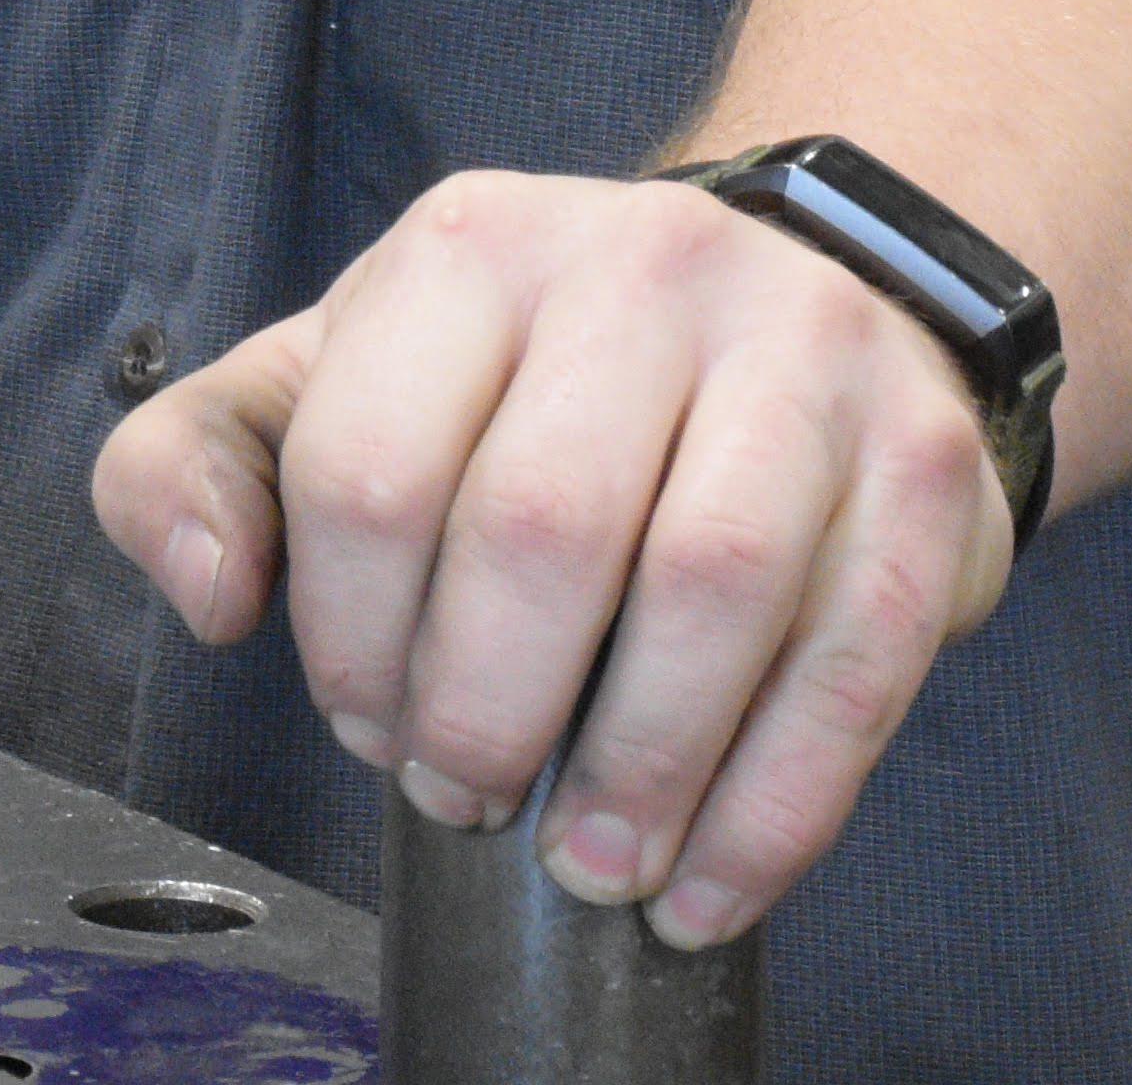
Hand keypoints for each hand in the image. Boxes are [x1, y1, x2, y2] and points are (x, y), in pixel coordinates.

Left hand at [90, 168, 1015, 945]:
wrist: (803, 296)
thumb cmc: (539, 375)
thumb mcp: (342, 372)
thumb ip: (206, 464)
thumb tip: (210, 593)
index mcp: (475, 248)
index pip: (370, 466)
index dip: (351, 639)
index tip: (367, 723)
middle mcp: (646, 269)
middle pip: (539, 529)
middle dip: (485, 712)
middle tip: (469, 795)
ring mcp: (806, 352)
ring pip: (710, 583)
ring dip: (636, 768)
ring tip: (588, 860)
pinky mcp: (926, 458)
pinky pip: (856, 659)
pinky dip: (775, 807)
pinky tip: (708, 883)